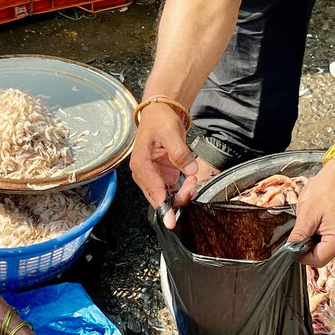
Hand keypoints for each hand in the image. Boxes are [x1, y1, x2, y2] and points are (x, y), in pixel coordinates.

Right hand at [130, 104, 198, 228]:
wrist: (160, 112)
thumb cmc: (160, 120)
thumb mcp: (170, 132)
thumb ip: (180, 152)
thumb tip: (190, 170)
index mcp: (141, 165)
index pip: (153, 191)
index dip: (164, 208)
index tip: (170, 221)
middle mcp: (144, 173)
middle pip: (160, 198)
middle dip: (178, 198)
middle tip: (193, 187)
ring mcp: (154, 176)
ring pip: (167, 197)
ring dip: (182, 193)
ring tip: (193, 180)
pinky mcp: (162, 175)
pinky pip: (172, 190)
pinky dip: (183, 189)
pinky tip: (191, 180)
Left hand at [288, 159, 334, 266]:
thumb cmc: (326, 189)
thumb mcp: (307, 214)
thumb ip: (298, 236)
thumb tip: (289, 251)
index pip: (316, 261)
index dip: (300, 255)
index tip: (291, 245)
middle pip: (321, 256)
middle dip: (307, 246)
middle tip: (302, 228)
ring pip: (325, 250)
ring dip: (313, 240)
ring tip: (311, 222)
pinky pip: (330, 242)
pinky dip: (320, 236)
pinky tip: (318, 223)